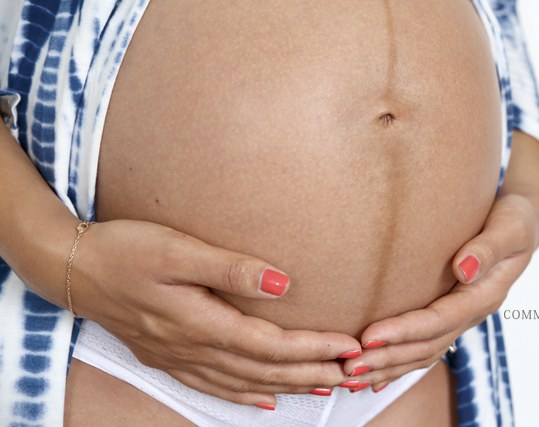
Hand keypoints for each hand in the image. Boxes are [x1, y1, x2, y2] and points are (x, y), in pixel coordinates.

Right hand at [71, 219, 361, 406]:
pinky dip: (244, 395)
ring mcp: (178, 357)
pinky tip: (264, 400)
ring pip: (244, 382)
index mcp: (200, 323)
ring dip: (287, 387)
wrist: (72, 268)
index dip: (314, 348)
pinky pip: (214, 386)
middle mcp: (192, 348)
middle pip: (264, 370)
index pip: (271, 345)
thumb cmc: (127, 250)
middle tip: (354, 374)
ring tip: (325, 388)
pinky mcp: (167, 355)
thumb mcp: (178, 250)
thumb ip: (231, 268)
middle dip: (312, 373)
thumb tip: (284, 283)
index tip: (350, 346)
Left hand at [343, 131, 538, 390]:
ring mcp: (462, 317)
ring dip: (389, 366)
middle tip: (350, 367)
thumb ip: (489, 246)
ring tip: (352, 377)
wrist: (520, 222)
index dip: (405, 331)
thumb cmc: (514, 218)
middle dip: (389, 358)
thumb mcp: (511, 225)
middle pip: (428, 345)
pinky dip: (399, 363)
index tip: (369, 336)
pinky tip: (375, 374)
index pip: (440, 319)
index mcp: (486, 293)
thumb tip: (464, 268)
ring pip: (425, 353)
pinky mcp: (451, 314)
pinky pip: (425, 347)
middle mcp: (473, 312)